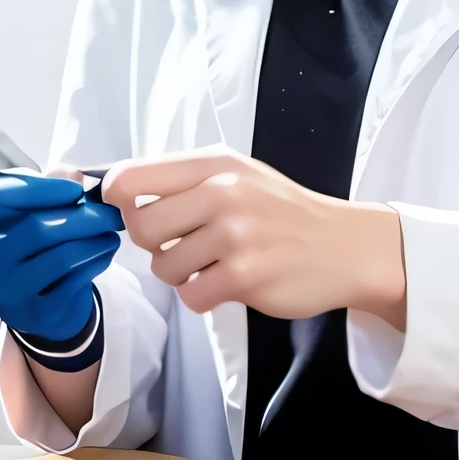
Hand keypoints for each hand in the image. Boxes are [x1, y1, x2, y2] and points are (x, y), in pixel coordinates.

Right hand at [0, 171, 123, 341]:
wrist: (37, 296)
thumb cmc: (37, 239)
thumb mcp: (38, 206)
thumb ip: (52, 184)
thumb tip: (73, 176)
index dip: (43, 188)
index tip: (76, 190)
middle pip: (37, 228)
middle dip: (86, 216)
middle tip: (111, 212)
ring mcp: (4, 288)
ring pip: (61, 256)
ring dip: (97, 239)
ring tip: (111, 231)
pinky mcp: (31, 312)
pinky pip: (75, 280)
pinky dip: (99, 260)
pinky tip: (104, 252)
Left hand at [100, 148, 405, 327]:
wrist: (345, 245)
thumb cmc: (284, 212)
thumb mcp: (240, 175)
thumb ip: (184, 181)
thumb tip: (113, 195)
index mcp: (218, 163)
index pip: (130, 176)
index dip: (116, 201)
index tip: (129, 213)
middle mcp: (226, 191)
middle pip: (140, 225)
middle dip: (155, 244)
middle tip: (187, 243)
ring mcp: (236, 234)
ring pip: (163, 266)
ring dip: (183, 274)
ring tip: (218, 262)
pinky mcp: (245, 276)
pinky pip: (190, 296)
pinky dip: (205, 296)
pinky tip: (232, 281)